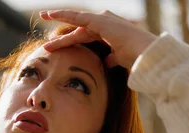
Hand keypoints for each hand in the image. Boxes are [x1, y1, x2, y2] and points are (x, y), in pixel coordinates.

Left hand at [40, 10, 157, 68]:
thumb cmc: (136, 58)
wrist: (145, 54)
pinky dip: (64, 14)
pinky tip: (52, 14)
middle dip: (61, 25)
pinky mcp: (99, 20)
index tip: (54, 45)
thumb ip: (112, 58)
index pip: (83, 35)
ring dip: (58, 17)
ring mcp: (102, 20)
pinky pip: (77, 17)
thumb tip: (107, 61)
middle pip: (77, 27)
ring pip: (75, 20)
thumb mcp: (119, 59)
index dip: (68, 40)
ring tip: (43, 15)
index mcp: (108, 33)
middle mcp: (105, 23)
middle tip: (45, 22)